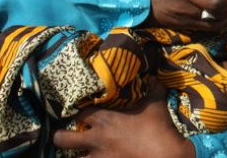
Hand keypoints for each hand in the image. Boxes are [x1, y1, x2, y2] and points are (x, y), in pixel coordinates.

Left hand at [53, 79, 194, 157]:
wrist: (166, 154)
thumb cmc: (159, 127)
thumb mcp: (156, 103)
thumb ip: (153, 88)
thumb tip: (154, 76)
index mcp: (105, 119)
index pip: (78, 112)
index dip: (75, 111)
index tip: (75, 110)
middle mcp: (96, 139)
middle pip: (63, 139)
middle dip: (60, 136)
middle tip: (63, 135)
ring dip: (72, 156)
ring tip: (74, 153)